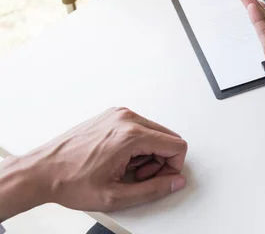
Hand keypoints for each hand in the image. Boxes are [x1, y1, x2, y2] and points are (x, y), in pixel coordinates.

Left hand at [15, 108, 187, 212]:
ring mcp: (118, 115)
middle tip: (139, 176)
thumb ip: (153, 190)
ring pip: (155, 132)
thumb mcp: (115, 196)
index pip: (177, 145)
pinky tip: (119, 158)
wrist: (41, 171)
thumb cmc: (70, 181)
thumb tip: (175, 182)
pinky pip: (140, 128)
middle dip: (160, 160)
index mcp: (130, 135)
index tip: (158, 179)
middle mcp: (126, 119)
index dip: (173, 167)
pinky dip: (137, 144)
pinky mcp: (112, 116)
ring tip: (126, 168)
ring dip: (148, 153)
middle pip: (168, 137)